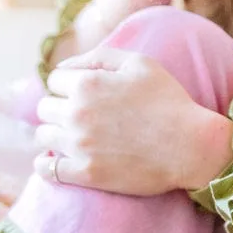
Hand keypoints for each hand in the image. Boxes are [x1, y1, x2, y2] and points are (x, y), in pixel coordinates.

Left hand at [34, 47, 232, 195]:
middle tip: (78, 120)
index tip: (81, 98)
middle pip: (44, 109)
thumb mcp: (138, 63)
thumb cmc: (168, 102)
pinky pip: (47, 170)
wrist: (189, 146)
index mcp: (87, 83)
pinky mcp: (86, 174)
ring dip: (53, 137)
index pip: (54, 81)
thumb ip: (98, 57)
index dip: (67, 87)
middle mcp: (77, 113)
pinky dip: (46, 166)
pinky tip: (54, 164)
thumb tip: (65, 67)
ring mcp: (79, 145)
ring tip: (71, 141)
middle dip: (58, 111)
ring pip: (43, 138)